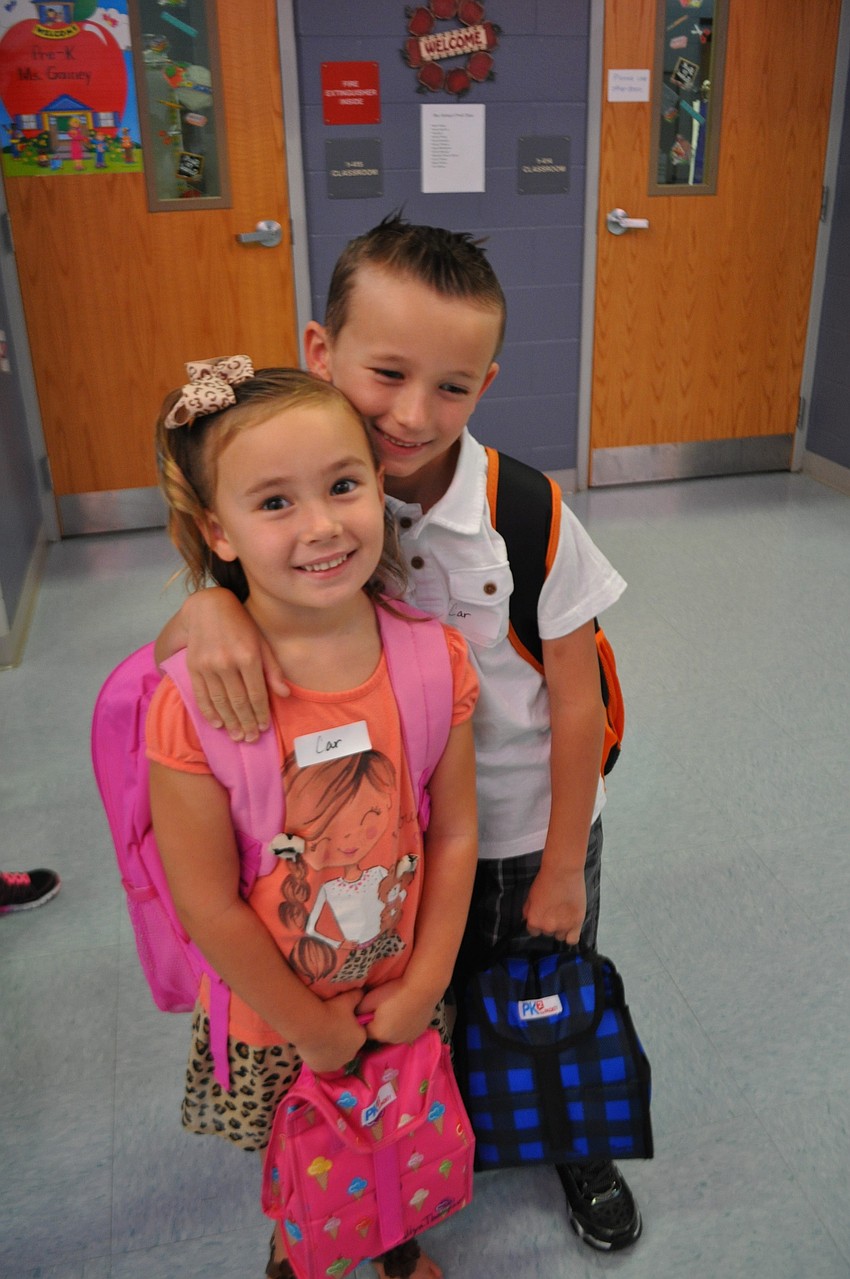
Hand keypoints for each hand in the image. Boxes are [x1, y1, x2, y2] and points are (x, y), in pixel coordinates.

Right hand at [182, 589, 288, 738]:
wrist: (208, 607)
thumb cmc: (241, 625)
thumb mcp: (262, 642)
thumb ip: (272, 669)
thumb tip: (284, 694)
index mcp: (248, 656)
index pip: (256, 693)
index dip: (260, 713)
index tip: (264, 727)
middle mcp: (227, 662)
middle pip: (238, 701)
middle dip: (246, 723)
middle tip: (251, 739)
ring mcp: (208, 666)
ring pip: (220, 702)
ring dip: (230, 722)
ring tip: (237, 736)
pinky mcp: (193, 667)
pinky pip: (202, 695)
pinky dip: (210, 712)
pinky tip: (218, 724)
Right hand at [296, 990, 365, 1073]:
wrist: (311, 1025)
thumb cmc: (332, 1011)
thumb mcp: (348, 998)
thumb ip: (357, 995)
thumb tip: (362, 992)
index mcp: (360, 1038)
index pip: (357, 1032)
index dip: (348, 1026)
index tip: (338, 1019)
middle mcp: (351, 1054)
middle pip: (347, 1046)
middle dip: (340, 1039)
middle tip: (328, 1027)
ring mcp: (336, 1063)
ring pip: (335, 1055)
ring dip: (330, 1048)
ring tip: (319, 1036)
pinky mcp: (321, 1068)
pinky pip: (322, 1061)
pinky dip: (319, 1055)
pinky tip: (313, 1045)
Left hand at [356, 979, 438, 1045]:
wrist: (421, 988)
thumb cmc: (393, 992)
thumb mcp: (369, 998)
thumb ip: (359, 1009)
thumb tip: (356, 1014)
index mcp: (378, 1034)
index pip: (366, 1031)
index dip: (367, 1020)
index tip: (372, 1009)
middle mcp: (392, 1040)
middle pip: (381, 1034)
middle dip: (381, 1024)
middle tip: (385, 1007)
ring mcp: (407, 1038)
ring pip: (395, 1033)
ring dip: (394, 1025)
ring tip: (398, 1008)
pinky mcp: (419, 1033)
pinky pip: (407, 1031)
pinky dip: (406, 1024)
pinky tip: (408, 1011)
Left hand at [522, 862, 585, 944]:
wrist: (562, 872)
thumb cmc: (546, 881)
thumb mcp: (530, 896)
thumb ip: (527, 911)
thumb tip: (526, 920)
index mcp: (534, 921)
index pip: (533, 931)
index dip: (538, 923)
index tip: (542, 917)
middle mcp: (548, 927)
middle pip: (547, 933)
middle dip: (549, 924)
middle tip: (554, 912)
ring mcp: (563, 926)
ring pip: (560, 936)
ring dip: (561, 928)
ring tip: (564, 915)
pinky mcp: (577, 923)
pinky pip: (572, 940)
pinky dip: (571, 935)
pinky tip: (571, 926)